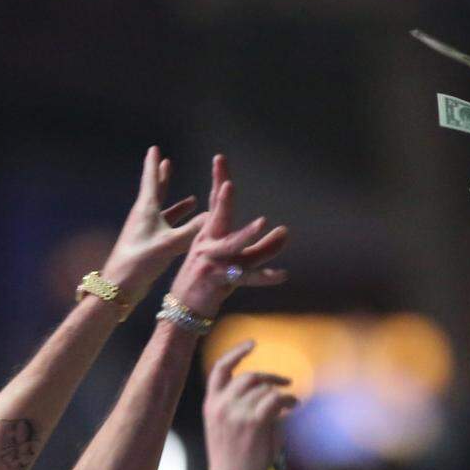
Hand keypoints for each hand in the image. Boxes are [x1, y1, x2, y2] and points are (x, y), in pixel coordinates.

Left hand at [100, 146, 208, 300]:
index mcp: (146, 210)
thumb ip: (192, 230)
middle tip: (166, 163)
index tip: (154, 148)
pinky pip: (166, 230)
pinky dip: (177, 226)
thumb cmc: (141, 261)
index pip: (152, 181)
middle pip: (155, 192)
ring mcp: (145, 232)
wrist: (120, 286)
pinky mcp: (148, 246)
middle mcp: (144, 218)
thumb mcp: (170, 244)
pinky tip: (186, 230)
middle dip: (162, 178)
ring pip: (163, 213)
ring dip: (176, 205)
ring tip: (191, 199)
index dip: (154, 165)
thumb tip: (213, 216)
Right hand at [167, 154, 287, 318]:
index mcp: (208, 236)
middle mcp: (208, 245)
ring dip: (246, 235)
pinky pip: (244, 277)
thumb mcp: (236, 262)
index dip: (219, 180)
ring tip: (262, 223)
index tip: (220, 158)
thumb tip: (286, 232)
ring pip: (232, 246)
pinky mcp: (218, 281)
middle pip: (218, 218)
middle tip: (228, 183)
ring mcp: (211, 262)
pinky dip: (264, 277)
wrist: (183, 310)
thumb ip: (263, 247)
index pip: (215, 203)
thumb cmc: (208, 283)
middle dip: (223, 201)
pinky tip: (282, 275)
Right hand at [203, 340, 296, 469]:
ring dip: (281, 393)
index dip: (236, 352)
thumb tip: (266, 387)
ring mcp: (236, 413)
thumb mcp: (224, 425)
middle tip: (285, 382)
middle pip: (249, 376)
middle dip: (270, 377)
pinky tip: (294, 405)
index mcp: (211, 404)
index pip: (221, 369)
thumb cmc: (233, 456)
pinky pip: (276, 399)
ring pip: (265, 389)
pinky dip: (289, 400)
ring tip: (290, 403)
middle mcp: (221, 405)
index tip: (253, 343)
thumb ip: (238, 403)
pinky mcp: (254, 422)